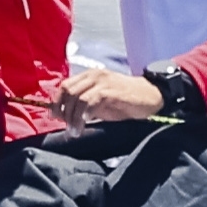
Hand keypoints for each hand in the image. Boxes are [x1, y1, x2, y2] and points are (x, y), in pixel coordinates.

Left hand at [48, 63, 164, 127]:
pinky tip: (85, 124)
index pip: (65, 86)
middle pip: (68, 91)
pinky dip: (84, 114)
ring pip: (77, 97)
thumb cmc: (125, 102)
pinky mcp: (111, 91)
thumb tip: (66, 117)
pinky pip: (91, 101)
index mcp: (89, 76)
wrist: (151, 96)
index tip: (56, 118)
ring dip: (73, 117)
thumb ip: (84, 106)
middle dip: (63, 111)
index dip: (57, 102)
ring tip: (75, 131)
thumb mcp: (100, 103)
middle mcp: (94, 75)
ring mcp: (103, 82)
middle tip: (68, 128)